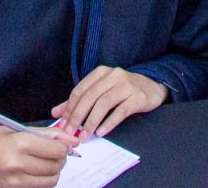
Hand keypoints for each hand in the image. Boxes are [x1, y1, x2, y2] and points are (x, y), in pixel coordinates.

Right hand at [0, 124, 70, 187]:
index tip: (63, 143)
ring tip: (44, 161)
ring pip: (49, 181)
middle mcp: (16, 165)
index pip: (55, 150)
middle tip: (54, 151)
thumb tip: (70, 139)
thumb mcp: (13, 129)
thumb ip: (43, 134)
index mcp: (17, 144)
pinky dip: (40, 180)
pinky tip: (32, 170)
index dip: (64, 146)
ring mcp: (12, 182)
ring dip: (52, 171)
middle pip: (55, 167)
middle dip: (60, 159)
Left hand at [52, 66, 166, 138]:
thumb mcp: (101, 91)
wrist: (152, 87)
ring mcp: (127, 85)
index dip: (69, 108)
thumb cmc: (122, 90)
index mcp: (101, 72)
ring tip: (84, 136)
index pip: (80, 90)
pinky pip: (121, 111)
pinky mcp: (138, 97)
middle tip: (70, 133)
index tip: (62, 125)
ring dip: (91, 122)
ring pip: (104, 103)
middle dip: (77, 117)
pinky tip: (101, 132)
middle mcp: (113, 75)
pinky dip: (109, 122)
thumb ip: (78, 101)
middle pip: (90, 96)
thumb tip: (55, 113)